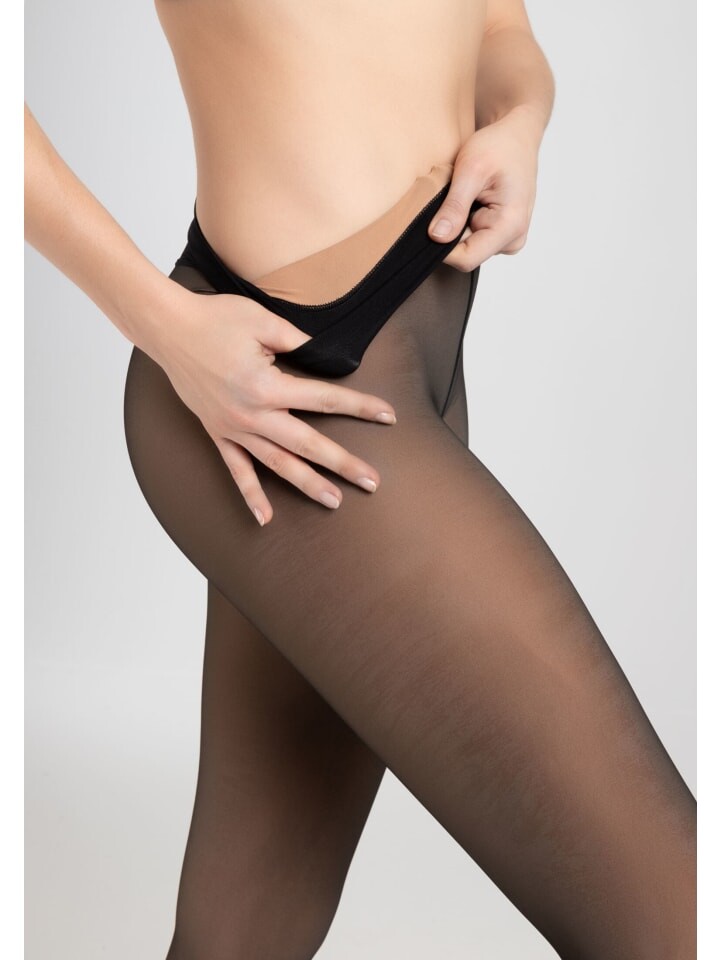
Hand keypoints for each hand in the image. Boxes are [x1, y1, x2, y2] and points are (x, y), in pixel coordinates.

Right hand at [147, 287, 397, 525]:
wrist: (167, 329)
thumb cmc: (215, 319)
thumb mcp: (263, 321)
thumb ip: (298, 340)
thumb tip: (323, 354)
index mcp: (268, 386)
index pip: (325, 400)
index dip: (360, 407)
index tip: (388, 416)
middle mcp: (253, 415)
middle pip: (308, 445)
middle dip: (343, 464)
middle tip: (372, 482)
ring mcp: (234, 428)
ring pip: (277, 464)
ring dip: (307, 484)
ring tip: (334, 501)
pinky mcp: (218, 433)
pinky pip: (237, 470)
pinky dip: (251, 495)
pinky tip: (266, 518)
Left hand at [429, 108, 541, 270]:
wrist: (517, 136)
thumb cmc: (500, 146)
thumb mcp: (471, 169)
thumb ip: (455, 206)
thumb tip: (438, 237)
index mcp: (511, 226)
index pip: (467, 258)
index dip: (442, 249)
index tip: (429, 224)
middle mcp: (513, 239)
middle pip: (466, 254)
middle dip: (451, 231)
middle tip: (451, 199)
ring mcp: (508, 238)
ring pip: (467, 246)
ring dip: (457, 224)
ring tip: (464, 196)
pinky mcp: (500, 234)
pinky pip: (472, 238)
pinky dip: (463, 222)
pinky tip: (470, 201)